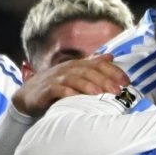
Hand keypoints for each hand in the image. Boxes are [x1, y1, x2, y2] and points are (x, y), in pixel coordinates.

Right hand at [11, 54, 129, 115]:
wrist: (27, 96)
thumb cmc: (55, 86)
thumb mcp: (75, 74)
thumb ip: (92, 65)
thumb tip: (110, 56)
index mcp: (76, 65)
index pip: (98, 65)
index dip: (113, 71)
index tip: (127, 81)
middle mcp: (67, 69)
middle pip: (88, 71)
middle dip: (104, 80)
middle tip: (118, 90)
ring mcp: (56, 79)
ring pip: (74, 79)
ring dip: (88, 85)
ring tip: (100, 94)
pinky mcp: (46, 90)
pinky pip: (57, 89)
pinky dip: (67, 92)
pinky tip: (76, 97)